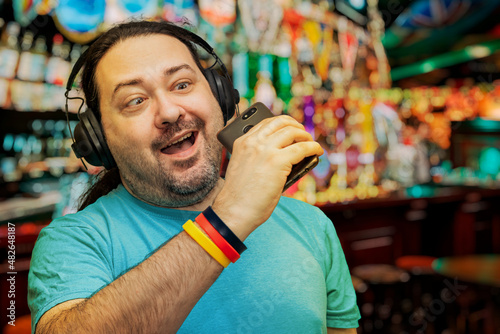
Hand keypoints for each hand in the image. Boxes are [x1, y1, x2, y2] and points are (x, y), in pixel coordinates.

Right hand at [212, 115, 322, 238]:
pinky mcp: (278, 161)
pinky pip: (303, 148)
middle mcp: (253, 142)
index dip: (281, 123)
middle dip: (295, 125)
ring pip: (293, 131)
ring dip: (306, 136)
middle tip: (303, 134)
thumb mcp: (244, 167)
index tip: (290, 127)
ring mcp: (266, 150)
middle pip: (280, 122)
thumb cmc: (240, 196)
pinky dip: (313, 148)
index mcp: (242, 142)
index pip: (265, 123)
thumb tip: (285, 153)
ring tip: (311, 143)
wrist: (235, 211)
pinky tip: (317, 152)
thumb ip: (258, 156)